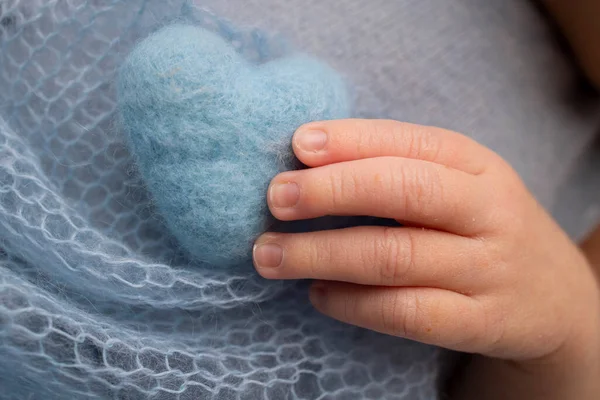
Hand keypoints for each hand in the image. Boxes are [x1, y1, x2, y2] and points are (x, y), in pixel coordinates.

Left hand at [252, 119, 599, 361]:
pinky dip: (352, 304)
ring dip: (321, 253)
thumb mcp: (459, 183)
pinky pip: (406, 313)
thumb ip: (399, 166)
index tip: (297, 145)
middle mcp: (487, 211)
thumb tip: (308, 157)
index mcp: (477, 164)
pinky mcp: (481, 322)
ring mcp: (487, 269)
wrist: (556, 297)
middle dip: (330, 191)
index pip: (407, 142)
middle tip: (276, 197)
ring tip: (270, 255)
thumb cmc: (482, 227)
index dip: (349, 141)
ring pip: (393, 256)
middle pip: (402, 191)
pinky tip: (318, 295)